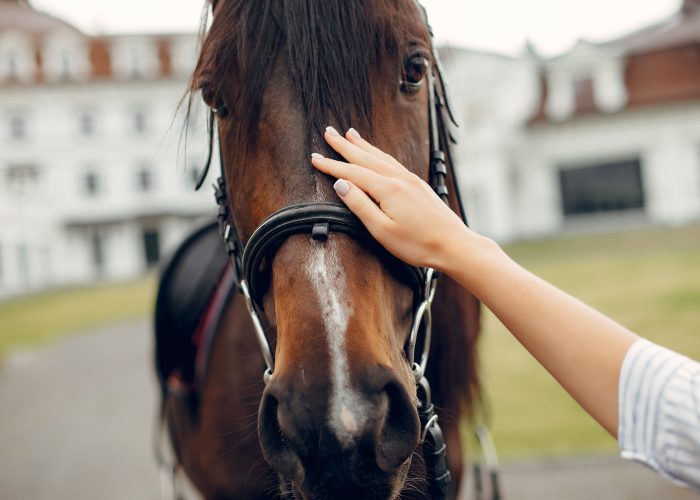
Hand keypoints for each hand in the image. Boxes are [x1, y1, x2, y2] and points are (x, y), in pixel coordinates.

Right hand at [311, 126, 473, 270]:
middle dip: (345, 145)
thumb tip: (341, 184)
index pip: (352, 172)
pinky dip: (379, 153)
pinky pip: (392, 162)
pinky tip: (377, 154)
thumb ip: (360, 205)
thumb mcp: (382, 230)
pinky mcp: (418, 184)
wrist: (454, 244)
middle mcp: (399, 178)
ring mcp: (410, 179)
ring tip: (350, 134)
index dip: (331, 165)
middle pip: (365, 157)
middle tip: (329, 132)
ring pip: (380, 156)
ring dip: (363, 145)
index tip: (314, 158)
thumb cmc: (418, 244)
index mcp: (387, 189)